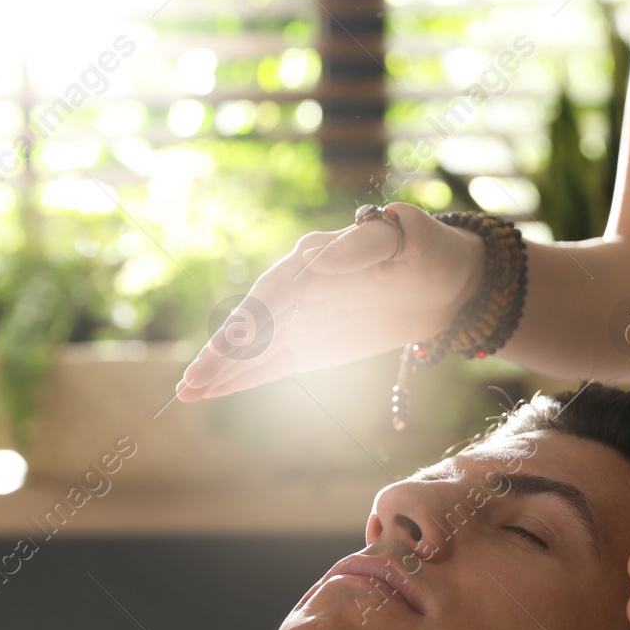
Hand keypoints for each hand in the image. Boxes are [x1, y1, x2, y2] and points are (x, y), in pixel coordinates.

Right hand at [174, 203, 484, 400]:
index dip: (252, 317)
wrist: (443, 280)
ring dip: (221, 370)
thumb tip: (325, 255)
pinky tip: (210, 393)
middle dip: (222, 352)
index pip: (276, 291)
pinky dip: (241, 380)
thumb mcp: (410, 236)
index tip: (231, 341)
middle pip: (253, 323)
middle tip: (194, 378)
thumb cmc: (427, 249)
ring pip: (253, 349)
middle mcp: (297, 289)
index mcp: (314, 258)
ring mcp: (299, 320)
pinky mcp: (308, 347)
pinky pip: (269, 365)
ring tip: (186, 393)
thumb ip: (369, 242)